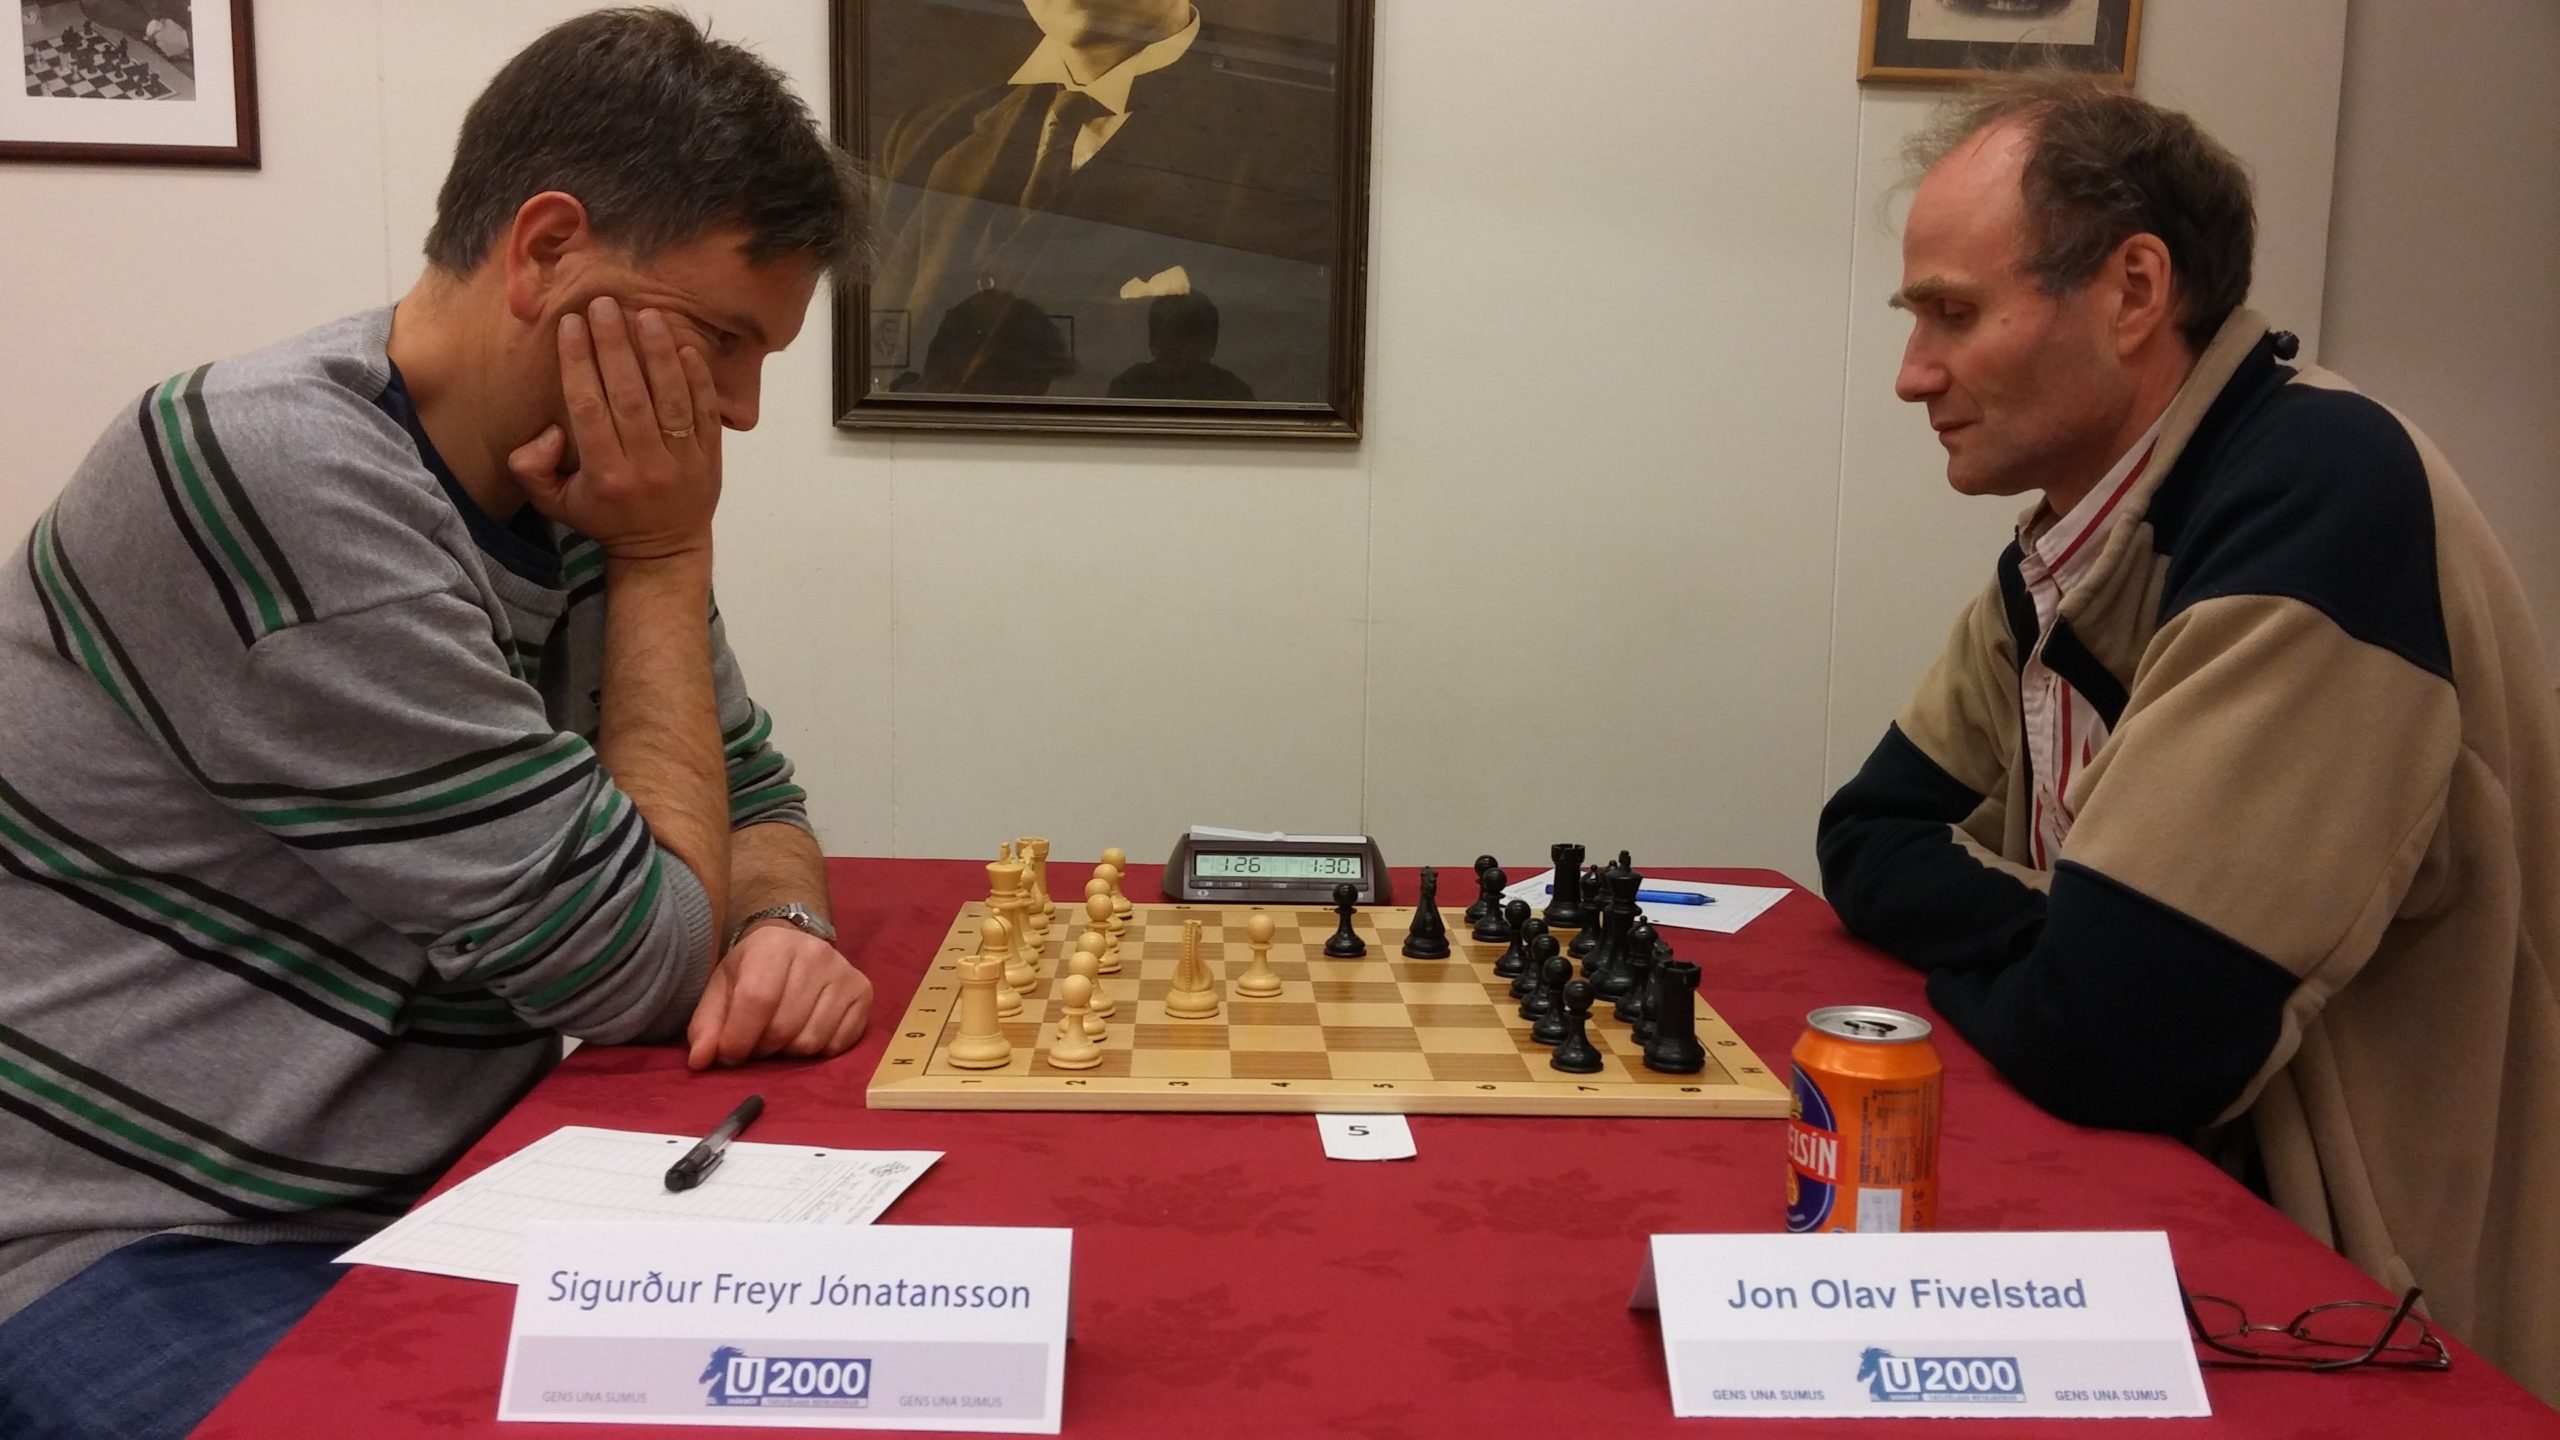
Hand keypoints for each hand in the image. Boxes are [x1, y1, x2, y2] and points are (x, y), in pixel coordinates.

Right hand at [509, 296, 721, 562]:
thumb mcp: (555, 503)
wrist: (664, 550)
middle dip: (614, 345)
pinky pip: (705, 412)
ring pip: (671, 399)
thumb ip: (532, 469)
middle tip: (603, 304)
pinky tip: (685, 345)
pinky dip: (698, 378)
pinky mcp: (711, 458)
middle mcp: (646, 467)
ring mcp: (683, 462)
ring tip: (645, 313)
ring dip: (658, 353)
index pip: (588, 408)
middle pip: (629, 396)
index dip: (578, 363)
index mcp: (605, 476)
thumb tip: (547, 429)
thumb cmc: (603, 517)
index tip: (570, 325)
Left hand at [686, 922, 872, 1069]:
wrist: (795, 945)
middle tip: (756, 1043)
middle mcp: (815, 953)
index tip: (729, 1054)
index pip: (757, 1000)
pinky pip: (837, 1045)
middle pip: (784, 1027)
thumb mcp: (723, 987)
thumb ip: (707, 1024)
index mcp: (774, 945)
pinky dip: (817, 1051)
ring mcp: (844, 973)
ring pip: (811, 1041)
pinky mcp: (864, 992)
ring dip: (789, 1051)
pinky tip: (806, 1031)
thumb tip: (700, 1060)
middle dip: (762, 1048)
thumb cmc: (754, 969)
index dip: (738, 1038)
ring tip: (781, 1036)